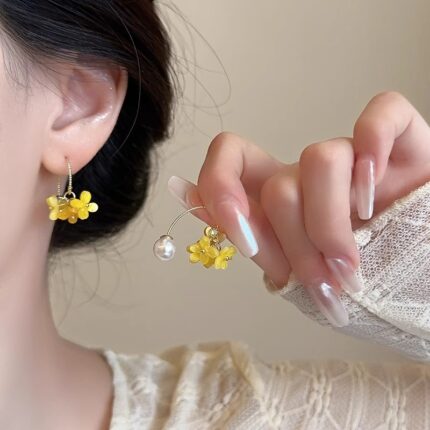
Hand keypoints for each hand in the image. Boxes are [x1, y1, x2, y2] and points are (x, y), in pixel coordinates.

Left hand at [167, 91, 429, 326]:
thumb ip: (242, 231)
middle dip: (294, 245)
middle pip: (278, 185)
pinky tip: (373, 191)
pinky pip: (383, 114)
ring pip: (320, 159)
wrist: (409, 290)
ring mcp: (356, 157)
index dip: (222, 186)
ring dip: (330, 227)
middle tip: (320, 284)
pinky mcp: (404, 145)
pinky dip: (373, 145)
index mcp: (278, 196)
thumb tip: (181, 189)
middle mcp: (310, 172)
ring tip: (349, 270)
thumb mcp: (290, 265)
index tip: (239, 237)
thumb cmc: (346, 279)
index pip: (230, 156)